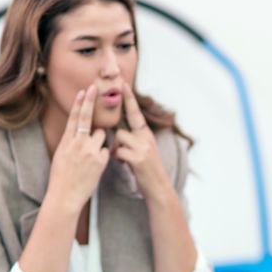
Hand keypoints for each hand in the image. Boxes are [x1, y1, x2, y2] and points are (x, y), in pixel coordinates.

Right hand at [48, 85, 109, 211]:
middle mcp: (78, 143)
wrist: (65, 195)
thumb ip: (71, 142)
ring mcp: (90, 150)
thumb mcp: (61, 156)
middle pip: (87, 118)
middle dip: (90, 102)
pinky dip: (103, 157)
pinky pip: (107, 151)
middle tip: (94, 87)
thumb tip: (78, 132)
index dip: (80, 103)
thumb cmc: (61, 177)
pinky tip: (95, 167)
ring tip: (91, 157)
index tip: (84, 90)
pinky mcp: (100, 160)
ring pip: (102, 135)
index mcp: (66, 141)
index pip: (74, 117)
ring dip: (100, 141)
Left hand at [112, 82, 169, 199]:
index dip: (129, 98)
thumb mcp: (143, 151)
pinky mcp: (138, 158)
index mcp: (146, 134)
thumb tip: (118, 134)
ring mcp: (143, 148)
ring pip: (119, 139)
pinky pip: (118, 151)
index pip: (135, 113)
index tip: (123, 83)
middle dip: (116, 137)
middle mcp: (146, 138)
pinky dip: (117, 158)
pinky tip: (124, 164)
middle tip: (113, 131)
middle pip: (121, 128)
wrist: (159, 187)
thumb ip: (133, 140)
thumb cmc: (147, 170)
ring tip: (123, 160)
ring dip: (116, 150)